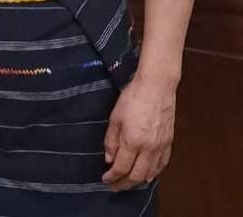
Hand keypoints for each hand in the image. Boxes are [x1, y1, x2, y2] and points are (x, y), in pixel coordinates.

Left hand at [102, 76, 175, 190]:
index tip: (105, 179)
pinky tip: (149, 175)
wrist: (156, 87)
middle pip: (136, 175)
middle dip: (124, 184)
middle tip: (115, 187)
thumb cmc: (133, 98)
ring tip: (129, 183)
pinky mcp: (169, 142)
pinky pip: (162, 164)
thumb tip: (109, 159)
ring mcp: (160, 146)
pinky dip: (154, 173)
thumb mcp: (115, 117)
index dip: (112, 177)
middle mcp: (148, 148)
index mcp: (132, 141)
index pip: (121, 167)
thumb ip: (111, 140)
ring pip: (151, 172)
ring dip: (139, 181)